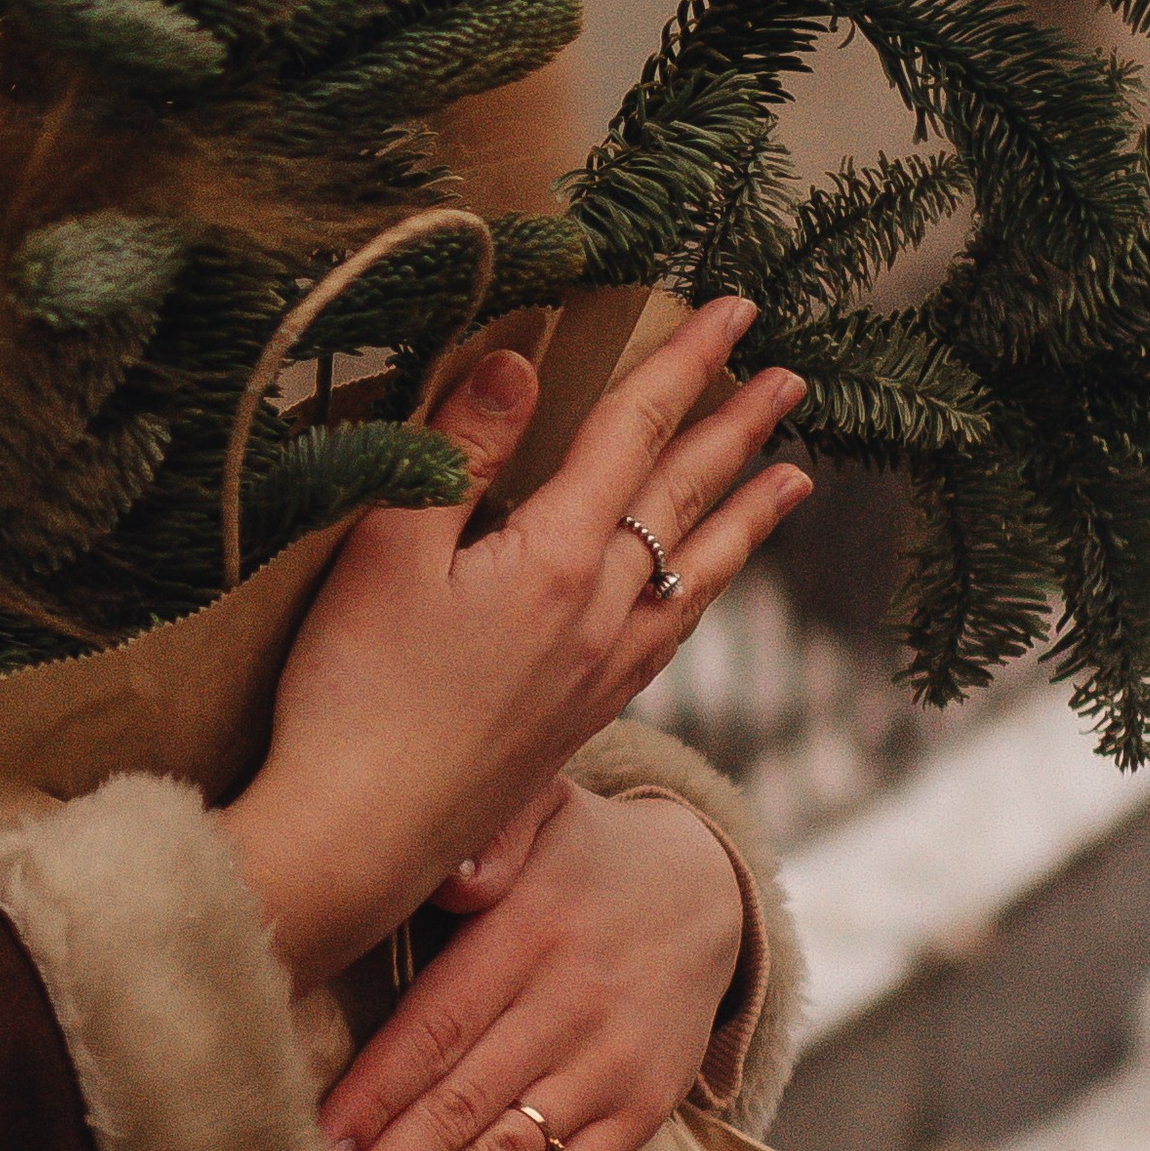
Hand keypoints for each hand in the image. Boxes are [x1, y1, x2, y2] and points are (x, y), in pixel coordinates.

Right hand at [221, 292, 805, 984]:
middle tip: (792, 380)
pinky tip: (701, 588)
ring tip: (793, 480)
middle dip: (738, 430)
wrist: (359, 841)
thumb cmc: (356, 690)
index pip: (635, 434)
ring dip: (745, 516)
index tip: (734, 309)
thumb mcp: (387, 549)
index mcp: (557, 560)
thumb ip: (459, 450)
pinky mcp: (583, 719)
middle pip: (685, 499)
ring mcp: (601, 673)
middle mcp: (601, 614)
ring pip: (696, 572)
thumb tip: (518, 361)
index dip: (684, 363)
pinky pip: (673, 629)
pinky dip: (704, 587)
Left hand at [318, 787, 746, 1150]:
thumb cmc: (577, 852)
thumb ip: (491, 831)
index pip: (436, 1026)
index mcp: (527, 931)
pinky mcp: (642, 1110)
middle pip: (462, 1106)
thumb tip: (450, 869)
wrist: (704, 890)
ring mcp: (611, 1065)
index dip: (373, 1094)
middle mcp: (570, 1004)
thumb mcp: (539, 807)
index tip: (312, 1147)